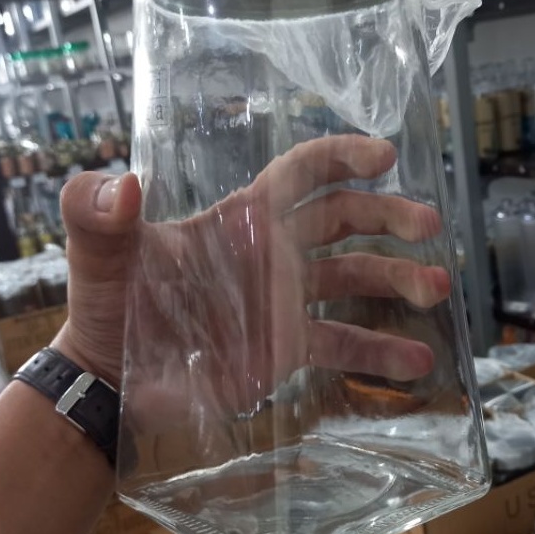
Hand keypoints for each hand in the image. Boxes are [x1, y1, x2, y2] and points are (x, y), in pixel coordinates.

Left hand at [55, 135, 450, 417]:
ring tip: (438, 288)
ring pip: (356, 279)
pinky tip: (417, 362)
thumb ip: (96, 214)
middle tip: (428, 227)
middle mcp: (274, 254)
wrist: (114, 376)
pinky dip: (380, 352)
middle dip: (389, 216)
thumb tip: (123, 185)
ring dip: (400, 280)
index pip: (302, 173)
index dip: (343, 156)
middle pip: (346, 220)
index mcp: (242, 220)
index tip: (385, 157)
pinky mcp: (288, 348)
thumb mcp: (98, 256)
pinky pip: (343, 344)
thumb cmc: (109, 307)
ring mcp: (286, 302)